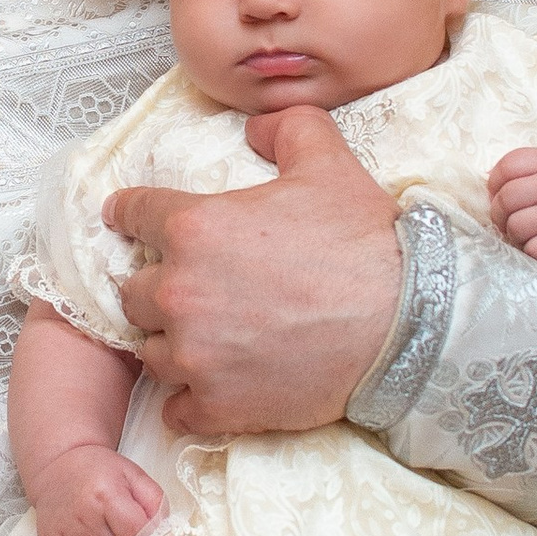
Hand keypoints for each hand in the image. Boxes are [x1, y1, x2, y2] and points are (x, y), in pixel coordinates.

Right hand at [30, 443, 164, 535]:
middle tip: (126, 533)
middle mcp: (81, 517)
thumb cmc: (98, 471)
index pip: (136, 533)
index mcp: (104, 496)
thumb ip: (155, 501)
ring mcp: (64, 535)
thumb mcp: (133, 474)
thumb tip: (164, 531)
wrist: (57, 466)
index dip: (147, 535)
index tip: (147, 530)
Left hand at [105, 107, 402, 437]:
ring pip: (150, 351)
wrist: (409, 324)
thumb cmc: (366, 243)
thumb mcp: (328, 162)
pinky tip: (214, 387)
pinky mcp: (218, 405)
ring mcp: (196, 355)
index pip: (133, 213)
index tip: (127, 220)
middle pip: (134, 291)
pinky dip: (190, 400)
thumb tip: (256, 127)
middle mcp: (181, 291)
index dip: (131, 214)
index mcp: (195, 226)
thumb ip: (286, 129)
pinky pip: (176, 409)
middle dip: (156, 287)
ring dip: (171, 344)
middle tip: (192, 289)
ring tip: (206, 340)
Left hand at [489, 144, 536, 268]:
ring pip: (515, 225)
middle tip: (510, 219)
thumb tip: (488, 177)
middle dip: (500, 212)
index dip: (495, 183)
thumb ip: (528, 165)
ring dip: (516, 233)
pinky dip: (533, 250)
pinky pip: (532, 249)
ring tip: (530, 232)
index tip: (500, 194)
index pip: (506, 167)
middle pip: (506, 199)